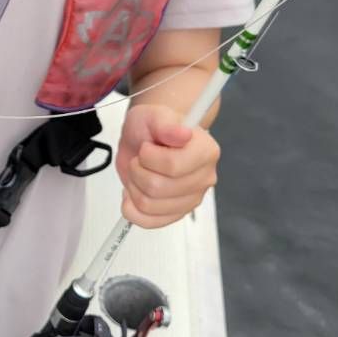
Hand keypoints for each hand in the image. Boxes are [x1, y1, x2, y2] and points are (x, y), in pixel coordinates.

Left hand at [115, 104, 220, 229]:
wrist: (147, 138)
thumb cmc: (153, 127)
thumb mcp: (154, 115)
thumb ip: (165, 123)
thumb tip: (182, 134)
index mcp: (205, 151)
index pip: (172, 166)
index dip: (149, 157)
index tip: (146, 147)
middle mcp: (204, 177)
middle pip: (157, 187)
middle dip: (137, 170)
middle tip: (140, 158)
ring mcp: (192, 199)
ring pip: (149, 205)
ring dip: (133, 186)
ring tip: (139, 171)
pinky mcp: (176, 214)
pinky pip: (148, 222)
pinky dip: (132, 208)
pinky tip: (133, 192)